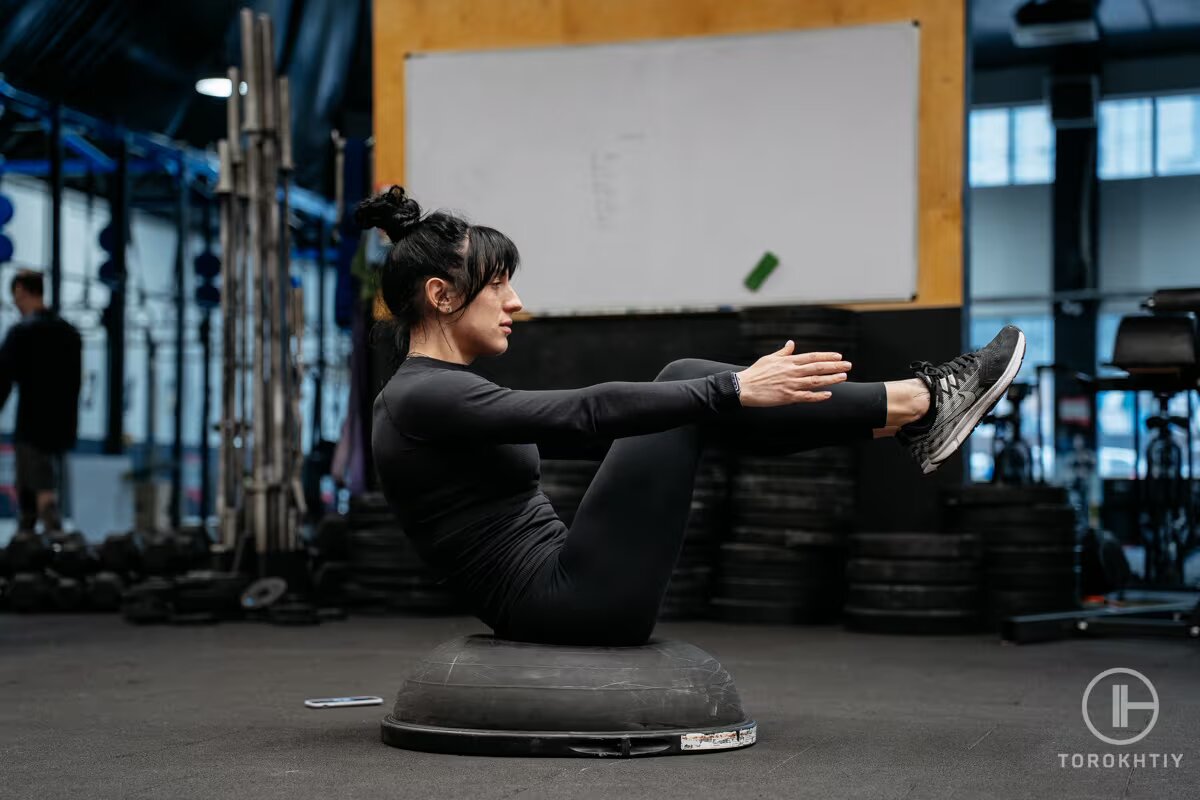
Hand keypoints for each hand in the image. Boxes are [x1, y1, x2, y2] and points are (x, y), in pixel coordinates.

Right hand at [734, 341, 850, 406]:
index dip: (827, 356)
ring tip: (843, 377)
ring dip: (831, 379)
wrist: (744, 387)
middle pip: (818, 367)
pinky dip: (818, 396)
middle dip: (835, 366)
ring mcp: (791, 384)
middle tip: (848, 365)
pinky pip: (807, 396)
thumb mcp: (769, 358)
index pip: (812, 357)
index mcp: (788, 361)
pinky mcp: (788, 397)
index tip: (838, 356)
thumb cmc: (755, 373)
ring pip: (816, 381)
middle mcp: (792, 372)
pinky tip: (828, 394)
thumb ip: (783, 352)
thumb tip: (791, 343)